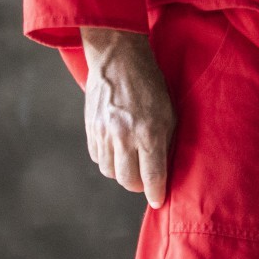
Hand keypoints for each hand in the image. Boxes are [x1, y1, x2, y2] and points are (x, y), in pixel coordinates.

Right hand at [81, 26, 173, 208]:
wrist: (119, 58)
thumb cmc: (150, 84)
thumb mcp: (168, 111)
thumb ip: (165, 141)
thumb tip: (164, 169)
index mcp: (149, 132)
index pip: (152, 176)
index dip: (156, 193)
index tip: (158, 200)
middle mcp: (124, 136)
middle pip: (127, 180)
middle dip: (138, 185)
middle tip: (144, 179)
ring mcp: (104, 132)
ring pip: (110, 172)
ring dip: (122, 172)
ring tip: (130, 161)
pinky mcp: (90, 127)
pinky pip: (97, 157)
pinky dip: (107, 159)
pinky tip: (116, 149)